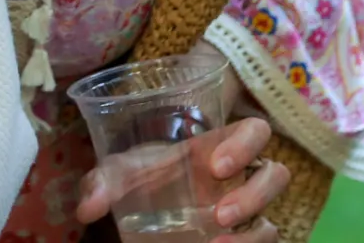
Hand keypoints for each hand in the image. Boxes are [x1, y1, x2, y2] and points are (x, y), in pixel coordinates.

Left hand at [74, 116, 290, 242]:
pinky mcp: (242, 237)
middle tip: (219, 212)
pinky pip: (264, 242)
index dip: (246, 144)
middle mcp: (240, 178)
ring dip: (253, 234)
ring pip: (272, 218)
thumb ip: (102, 182)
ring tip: (218, 242)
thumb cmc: (144, 175)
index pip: (255, 131)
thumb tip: (88, 209)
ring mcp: (245, 211)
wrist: (146, 206)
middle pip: (276, 175)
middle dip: (254, 194)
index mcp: (218, 147)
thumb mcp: (121, 172)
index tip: (216, 166)